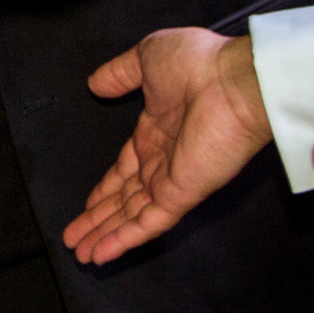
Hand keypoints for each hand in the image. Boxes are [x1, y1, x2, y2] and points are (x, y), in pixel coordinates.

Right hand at [64, 29, 271, 264]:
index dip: (105, 189)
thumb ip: (119, 75)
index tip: (87, 205)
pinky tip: (102, 253)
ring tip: (80, 253)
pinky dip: (125, 239)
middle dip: (98, 219)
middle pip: (124, 198)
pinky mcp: (183, 192)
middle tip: (75, 239)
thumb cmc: (200, 64)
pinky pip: (149, 221)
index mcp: (157, 132)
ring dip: (105, 235)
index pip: (126, 169)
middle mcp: (164, 160)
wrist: (239, 79)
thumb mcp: (146, 59)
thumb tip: (94, 83)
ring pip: (133, 216)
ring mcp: (174, 179)